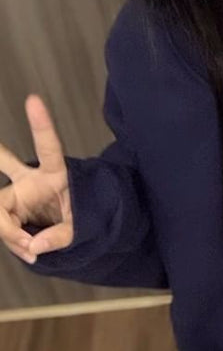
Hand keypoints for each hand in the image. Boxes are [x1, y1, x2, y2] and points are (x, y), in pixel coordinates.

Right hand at [0, 94, 72, 263]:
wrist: (80, 227)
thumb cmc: (86, 218)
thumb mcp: (82, 228)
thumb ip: (60, 236)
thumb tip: (33, 246)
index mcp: (56, 173)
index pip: (48, 148)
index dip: (40, 125)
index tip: (34, 100)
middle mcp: (31, 178)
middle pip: (2, 162)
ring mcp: (17, 192)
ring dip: (9, 232)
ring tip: (31, 250)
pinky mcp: (10, 207)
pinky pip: (2, 225)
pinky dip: (12, 241)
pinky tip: (27, 250)